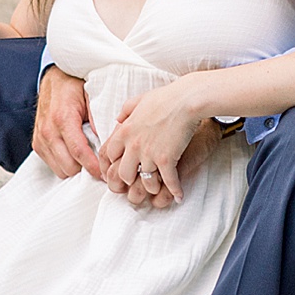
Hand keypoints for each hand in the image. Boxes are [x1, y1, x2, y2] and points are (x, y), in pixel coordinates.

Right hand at [33, 67, 100, 180]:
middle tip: (102, 166)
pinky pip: (53, 165)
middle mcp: (48, 130)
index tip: (106, 173)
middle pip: (69, 166)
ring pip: (60, 170)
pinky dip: (65, 164)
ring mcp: (40, 138)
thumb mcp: (92, 96)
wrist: (54, 79)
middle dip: (86, 170)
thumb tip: (107, 142)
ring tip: (89, 160)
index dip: (94, 166)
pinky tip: (76, 156)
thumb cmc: (74, 86)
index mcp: (63, 118)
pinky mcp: (37, 144)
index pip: (79, 151)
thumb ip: (98, 118)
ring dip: (76, 168)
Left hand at [98, 84, 213, 206]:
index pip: (108, 155)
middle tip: (136, 183)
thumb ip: (125, 111)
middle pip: (123, 174)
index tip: (116, 171)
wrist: (186, 100)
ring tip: (158, 188)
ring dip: (152, 187)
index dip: (111, 165)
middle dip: (129, 180)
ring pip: (144, 182)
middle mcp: (133, 145)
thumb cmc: (165, 98)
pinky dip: (175, 191)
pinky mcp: (166, 160)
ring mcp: (149, 154)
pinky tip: (179, 196)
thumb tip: (117, 120)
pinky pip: (169, 182)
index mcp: (124, 131)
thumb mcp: (137, 100)